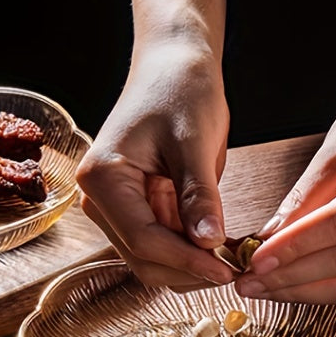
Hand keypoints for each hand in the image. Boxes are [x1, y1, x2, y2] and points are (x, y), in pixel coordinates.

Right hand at [76, 41, 236, 290]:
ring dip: (192, 266)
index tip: (226, 270)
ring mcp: (118, 208)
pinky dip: (193, 253)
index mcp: (103, 178)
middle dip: (188, 271)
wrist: (173, 66)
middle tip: (235, 270)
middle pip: (143, 258)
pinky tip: (223, 250)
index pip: (142, 238)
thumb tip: (208, 242)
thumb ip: (199, 195)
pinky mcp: (139, 211)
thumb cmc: (178, 87)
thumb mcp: (194, 140)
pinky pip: (165, 245)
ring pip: (153, 259)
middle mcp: (101, 199)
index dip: (186, 261)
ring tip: (233, 259)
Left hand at [236, 68, 335, 302]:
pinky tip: (294, 285)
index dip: (293, 249)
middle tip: (251, 282)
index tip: (255, 262)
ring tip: (266, 289)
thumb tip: (266, 243)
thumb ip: (302, 201)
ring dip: (307, 290)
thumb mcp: (333, 150)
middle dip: (293, 277)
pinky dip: (327, 287)